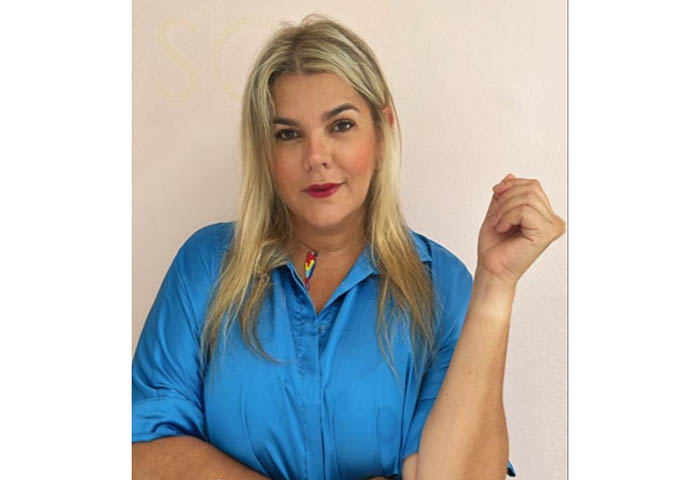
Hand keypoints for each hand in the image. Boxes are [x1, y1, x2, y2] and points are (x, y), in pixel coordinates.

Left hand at [477, 173, 565, 288]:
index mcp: (545, 215)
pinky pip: (525, 211)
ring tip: (498, 223)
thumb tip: (511, 176)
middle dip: (506, 197)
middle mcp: (553, 221)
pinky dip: (507, 217)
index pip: (533, 185)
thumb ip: (505, 194)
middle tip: (495, 215)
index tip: (495, 194)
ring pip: (527, 198)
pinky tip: (502, 228)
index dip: (511, 185)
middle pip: (531, 188)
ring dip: (504, 209)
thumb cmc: (494, 246)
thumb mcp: (497, 211)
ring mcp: (552, 227)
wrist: (491, 268)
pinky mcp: (546, 234)